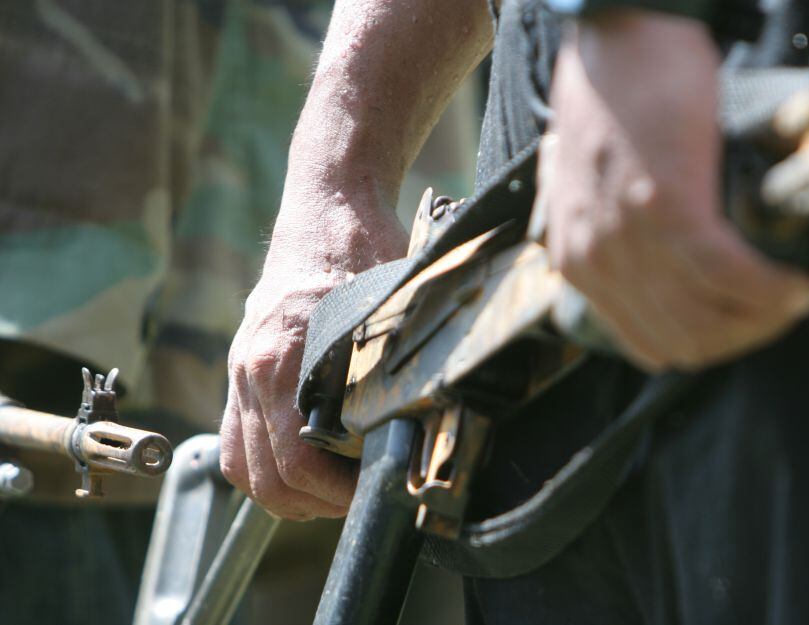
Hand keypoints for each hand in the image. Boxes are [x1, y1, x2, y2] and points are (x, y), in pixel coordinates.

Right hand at [216, 0, 490, 518]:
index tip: (375, 493)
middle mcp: (247, 371)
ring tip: (335, 493)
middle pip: (263, 478)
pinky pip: (236, 439)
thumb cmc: (362, 250)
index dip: (337, 495)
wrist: (328, 205)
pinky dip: (266, 466)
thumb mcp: (386, 311)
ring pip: (242, 466)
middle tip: (361, 500)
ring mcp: (239, 370)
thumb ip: (389, 372)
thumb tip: (417, 430)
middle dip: (315, 504)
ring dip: (287, 492)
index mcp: (278, 361)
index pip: (293, 462)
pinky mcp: (244, 368)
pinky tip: (307, 466)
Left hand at [541, 11, 808, 370]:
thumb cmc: (611, 104)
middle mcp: (598, 263)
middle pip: (687, 342)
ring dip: (765, 318)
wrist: (616, 40)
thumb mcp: (589, 188)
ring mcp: (630, 242)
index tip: (744, 324)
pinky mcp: (669, 212)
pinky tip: (797, 282)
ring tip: (796, 297)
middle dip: (744, 338)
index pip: (652, 344)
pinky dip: (772, 289)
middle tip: (780, 312)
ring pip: (711, 320)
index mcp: (579, 263)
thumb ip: (609, 235)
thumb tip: (651, 267)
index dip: (709, 345)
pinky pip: (730, 276)